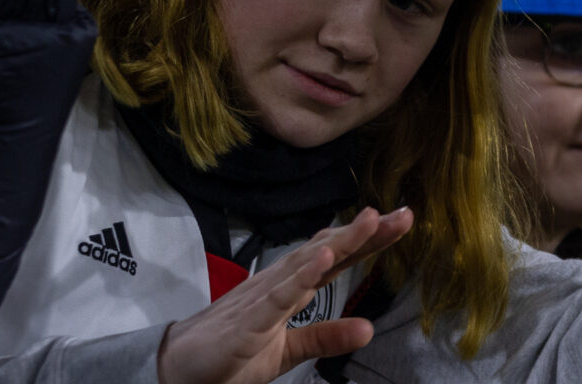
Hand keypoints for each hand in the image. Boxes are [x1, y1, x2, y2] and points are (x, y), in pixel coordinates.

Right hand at [157, 207, 413, 383]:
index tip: (402, 220)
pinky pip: (277, 297)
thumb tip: (369, 328)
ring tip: (370, 221)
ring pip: (306, 264)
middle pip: (327, 252)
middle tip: (404, 214)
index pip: (336, 259)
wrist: (177, 369)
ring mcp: (262, 299)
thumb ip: (326, 336)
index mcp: (292, 289)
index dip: (368, 240)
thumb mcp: (288, 350)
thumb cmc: (232, 354)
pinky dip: (301, 277)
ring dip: (339, 242)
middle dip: (364, 233)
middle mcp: (280, 284)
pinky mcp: (247, 321)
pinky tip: (322, 259)